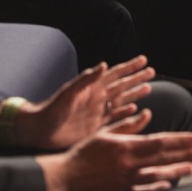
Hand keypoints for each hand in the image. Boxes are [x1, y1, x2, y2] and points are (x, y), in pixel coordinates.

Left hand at [15, 57, 155, 149]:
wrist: (40, 130)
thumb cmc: (51, 109)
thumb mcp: (68, 92)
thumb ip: (86, 79)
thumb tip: (104, 65)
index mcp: (91, 88)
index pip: (114, 74)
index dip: (129, 67)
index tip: (143, 60)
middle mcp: (96, 98)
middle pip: (121, 86)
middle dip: (136, 79)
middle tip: (151, 72)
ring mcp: (97, 112)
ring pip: (121, 101)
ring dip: (134, 95)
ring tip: (147, 88)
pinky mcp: (95, 127)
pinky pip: (115, 119)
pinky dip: (126, 114)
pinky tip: (135, 110)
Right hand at [37, 116, 191, 190]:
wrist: (64, 179)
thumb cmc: (82, 153)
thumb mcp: (104, 134)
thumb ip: (127, 125)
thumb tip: (147, 114)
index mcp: (125, 147)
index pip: (159, 142)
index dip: (179, 141)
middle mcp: (129, 165)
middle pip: (163, 159)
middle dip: (186, 155)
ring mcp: (126, 181)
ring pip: (158, 175)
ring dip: (176, 171)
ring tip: (191, 167)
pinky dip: (158, 188)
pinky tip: (169, 185)